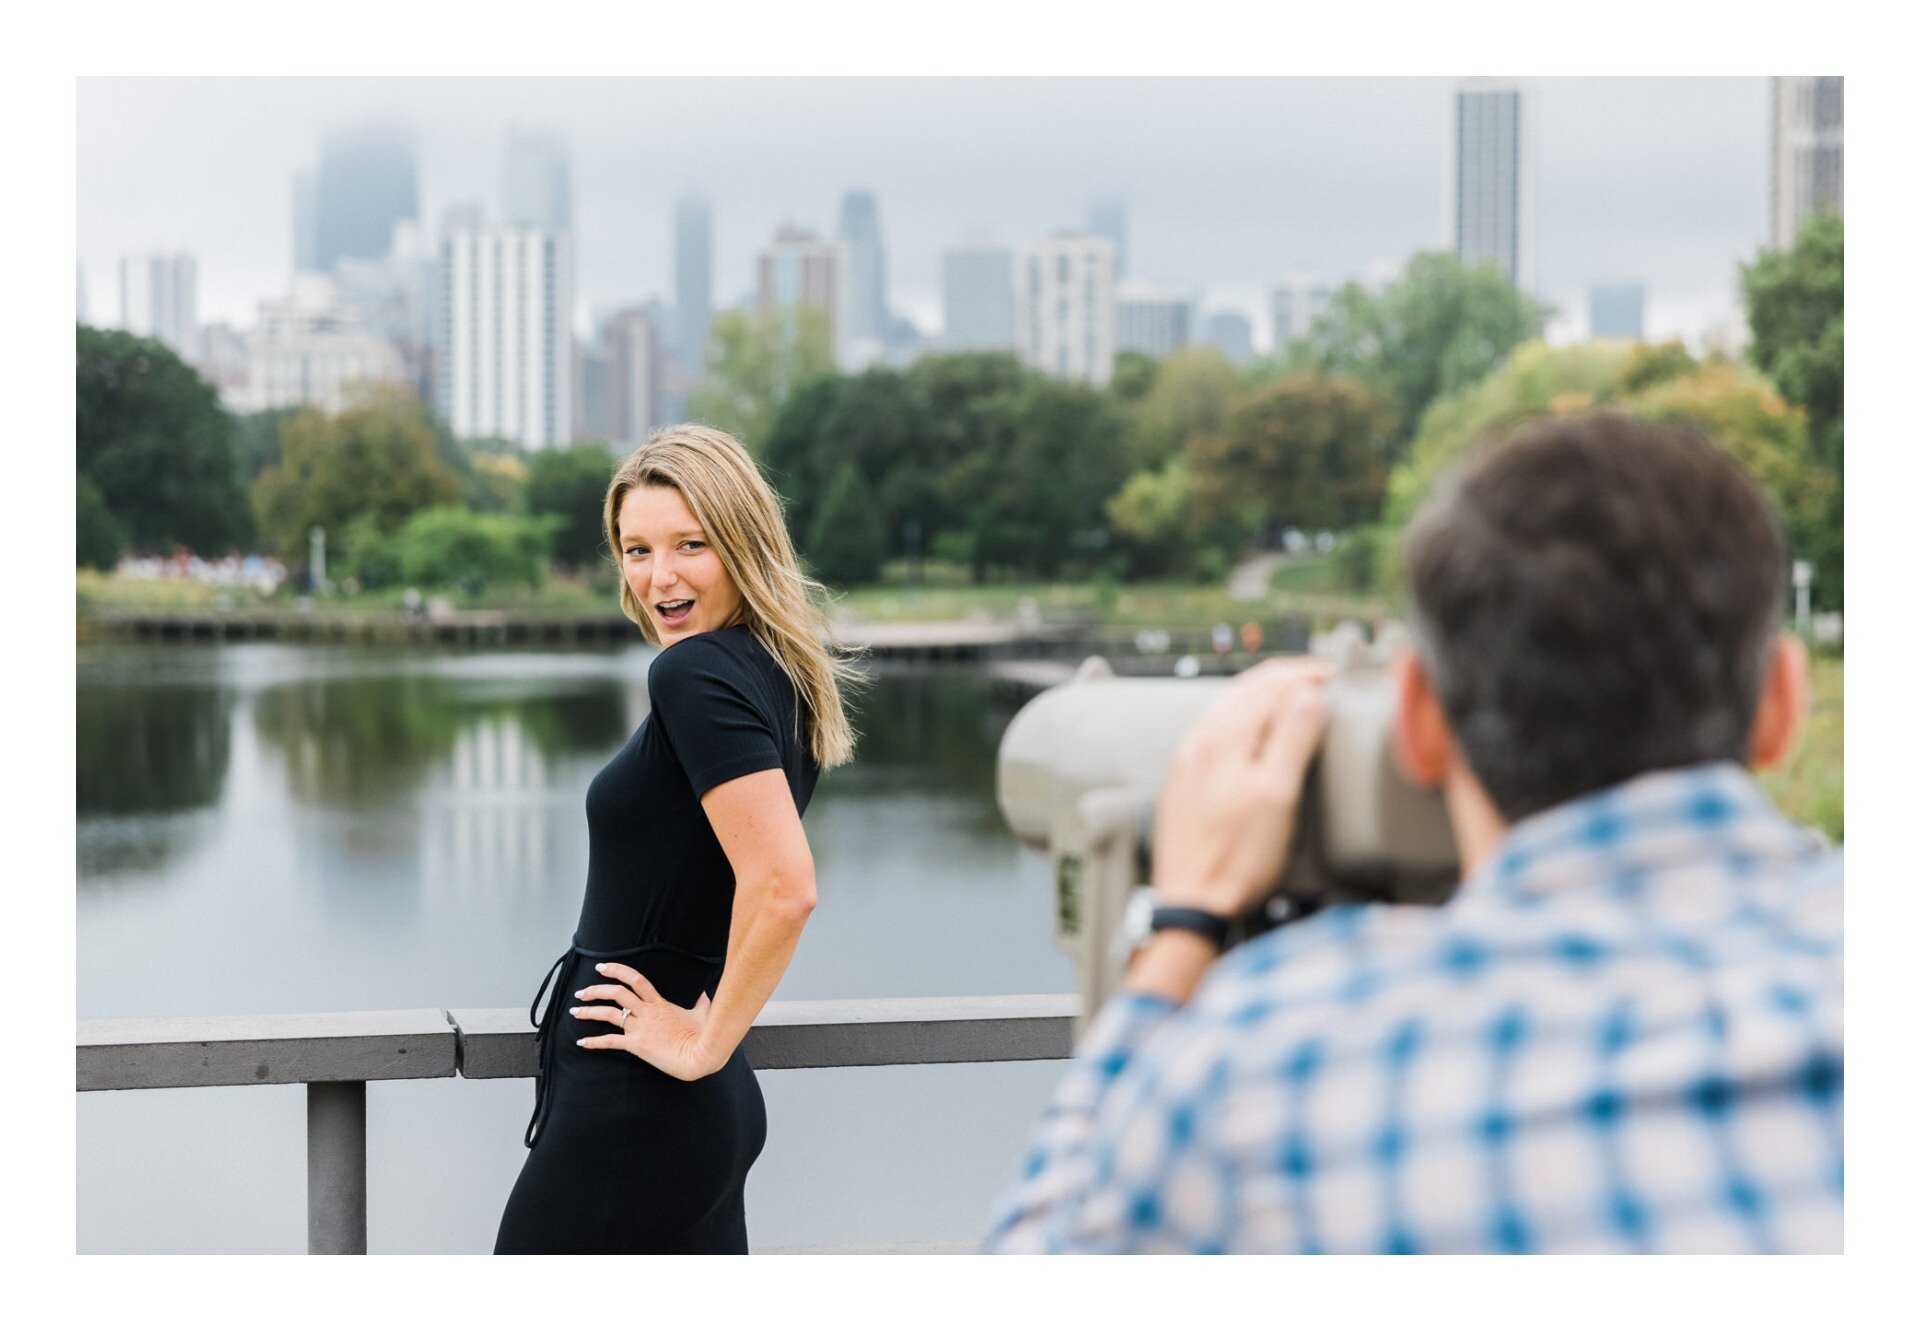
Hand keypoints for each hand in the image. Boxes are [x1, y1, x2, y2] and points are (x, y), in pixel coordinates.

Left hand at [573, 961, 725, 1080]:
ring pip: (609, 1014)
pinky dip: (594, 1042)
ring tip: (575, 1011)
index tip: (602, 967)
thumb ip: (701, 1003)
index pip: (635, 979)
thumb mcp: (702, 1014)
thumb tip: (704, 996)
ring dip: (589, 1011)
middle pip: (617, 993)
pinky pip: (611, 1041)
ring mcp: (641, 1028)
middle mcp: (647, 1012)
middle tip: (582, 992)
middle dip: (596, 990)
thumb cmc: (702, 1035)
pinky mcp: (637, 1045)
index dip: (616, 970)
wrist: (699, 1055)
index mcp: (659, 1003)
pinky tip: (582, 1042)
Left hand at [1151, 658, 1329, 918]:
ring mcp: (1186, 760)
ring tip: (1293, 696)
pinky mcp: (1182, 781)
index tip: (1336, 675)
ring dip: (1261, 694)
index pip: (1268, 685)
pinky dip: (1241, 716)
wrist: (1190, 902)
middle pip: (1244, 689)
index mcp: (1222, 738)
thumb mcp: (1277, 796)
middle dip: (1284, 678)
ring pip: (1226, 707)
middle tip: (1320, 678)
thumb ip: (1292, 740)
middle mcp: (1197, 740)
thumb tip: (1308, 694)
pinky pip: (1213, 729)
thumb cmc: (1237, 856)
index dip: (1305, 674)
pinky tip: (1253, 730)